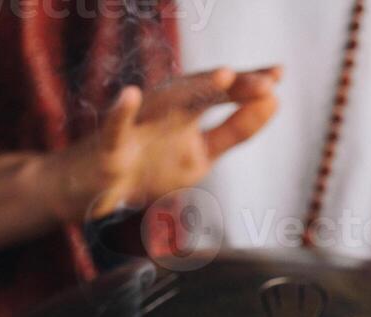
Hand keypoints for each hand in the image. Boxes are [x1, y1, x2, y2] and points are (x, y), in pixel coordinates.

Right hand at [50, 66, 280, 221]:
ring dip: (194, 88)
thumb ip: (234, 131)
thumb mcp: (201, 154)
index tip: (279, 74)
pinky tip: (129, 95)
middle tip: (267, 81)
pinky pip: (113, 127)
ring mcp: (137, 127)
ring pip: (166, 103)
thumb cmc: (147, 167)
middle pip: (202, 92)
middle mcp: (164, 110)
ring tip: (225, 73)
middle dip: (234, 86)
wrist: (92, 190)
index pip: (222, 92)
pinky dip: (120, 111)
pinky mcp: (109, 147)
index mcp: (187, 111)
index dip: (250, 83)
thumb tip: (274, 102)